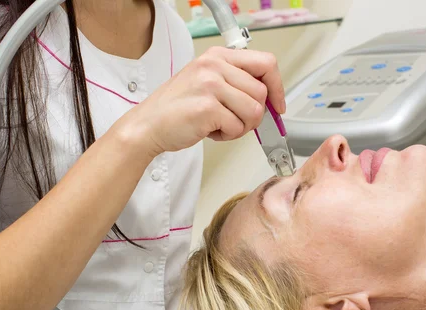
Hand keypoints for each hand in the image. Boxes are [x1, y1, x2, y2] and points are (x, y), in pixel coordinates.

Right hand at [120, 46, 285, 155]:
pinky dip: (227, 135)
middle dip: (254, 115)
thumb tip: (269, 97)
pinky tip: (210, 130)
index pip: (266, 63)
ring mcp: (210, 85)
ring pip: (254, 112)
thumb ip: (236, 82)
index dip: (277, 87)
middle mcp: (214, 66)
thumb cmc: (177, 108)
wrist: (148, 125)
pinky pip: (238, 127)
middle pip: (262, 93)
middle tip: (235, 122)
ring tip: (220, 125)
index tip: (277, 105)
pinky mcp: (207, 108)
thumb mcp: (207, 82)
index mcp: (218, 56)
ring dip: (241, 127)